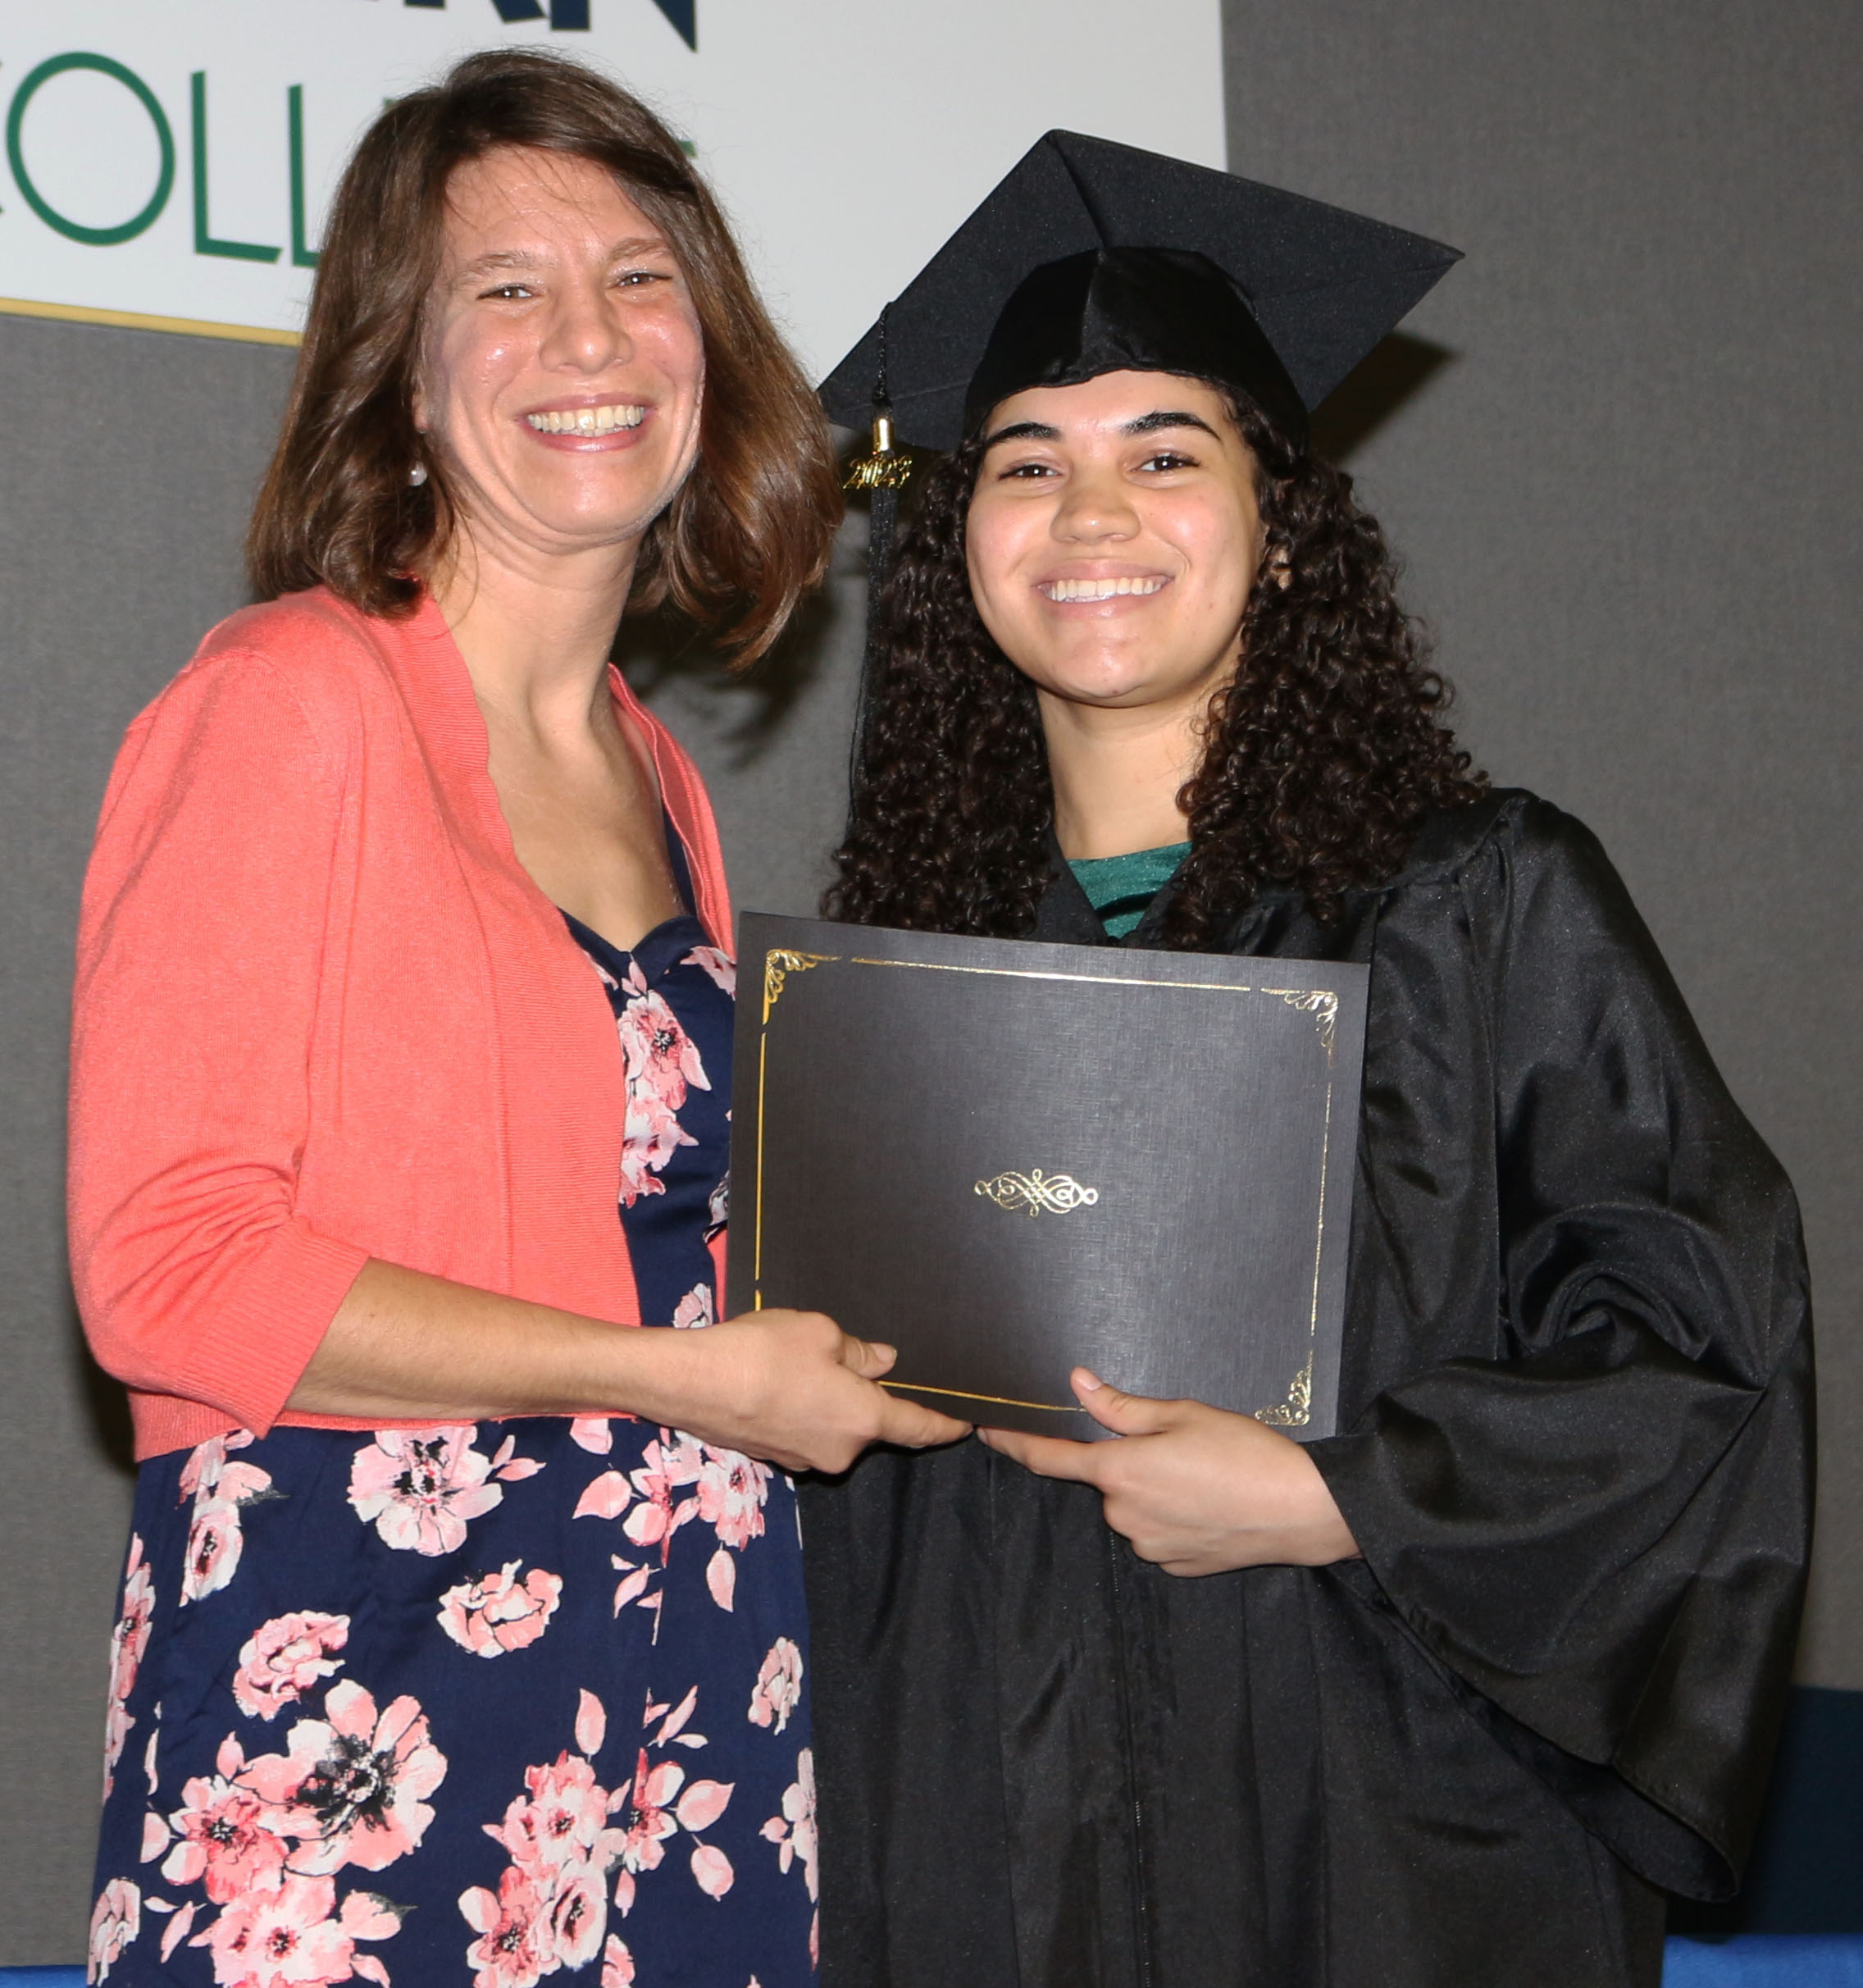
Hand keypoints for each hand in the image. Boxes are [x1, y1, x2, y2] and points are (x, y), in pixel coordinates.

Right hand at [638, 1308, 969, 1474]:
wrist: (689, 1382)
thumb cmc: (762, 1352)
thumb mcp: (820, 1332)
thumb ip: (859, 1351)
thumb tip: (882, 1363)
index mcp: (862, 1420)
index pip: (918, 1428)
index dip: (944, 1425)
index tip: (964, 1425)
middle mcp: (840, 1451)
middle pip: (870, 1423)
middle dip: (865, 1395)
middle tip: (844, 1357)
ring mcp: (805, 1459)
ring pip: (835, 1426)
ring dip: (830, 1400)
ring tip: (799, 1363)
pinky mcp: (774, 1456)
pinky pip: (806, 1430)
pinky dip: (804, 1410)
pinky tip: (777, 1381)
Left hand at [978, 1368, 1358, 1575]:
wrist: (1302, 1509)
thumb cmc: (1244, 1453)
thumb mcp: (1182, 1414)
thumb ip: (1122, 1407)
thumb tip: (1078, 1385)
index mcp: (1119, 1472)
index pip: (1050, 1458)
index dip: (1015, 1444)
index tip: (987, 1432)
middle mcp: (1124, 1515)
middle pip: (1106, 1481)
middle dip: (1127, 1462)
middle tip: (1177, 1444)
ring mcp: (1149, 1546)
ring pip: (1133, 1508)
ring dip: (1153, 1490)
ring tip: (1204, 1473)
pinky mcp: (1176, 1566)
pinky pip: (1159, 1532)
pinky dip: (1174, 1515)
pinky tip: (1210, 1501)